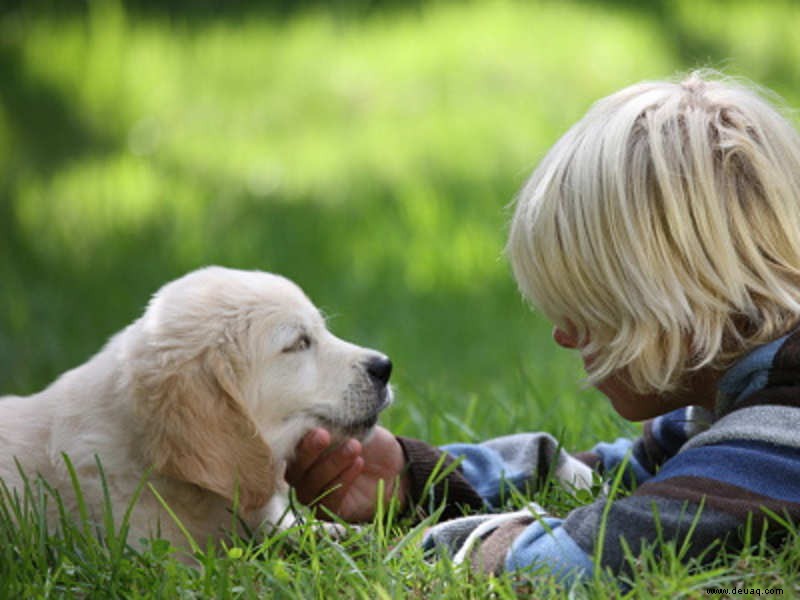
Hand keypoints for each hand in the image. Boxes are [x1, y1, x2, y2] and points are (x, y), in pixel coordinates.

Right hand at [285, 425, 408, 522]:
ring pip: (310, 485)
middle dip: (309, 451)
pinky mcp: (327, 511)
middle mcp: (300, 475)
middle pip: (294, 469)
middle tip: (324, 435)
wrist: (392, 466)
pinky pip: (328, 500)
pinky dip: (342, 481)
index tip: (312, 425)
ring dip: (332, 464)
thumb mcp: (348, 427)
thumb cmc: (365, 441)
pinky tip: (358, 464)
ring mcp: (311, 494)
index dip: (296, 438)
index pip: (286, 449)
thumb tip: (313, 413)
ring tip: (354, 447)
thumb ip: (329, 423)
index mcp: (299, 452)